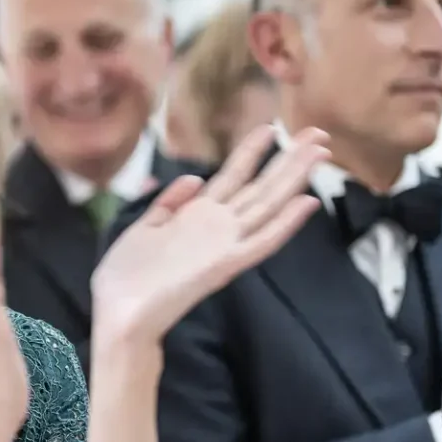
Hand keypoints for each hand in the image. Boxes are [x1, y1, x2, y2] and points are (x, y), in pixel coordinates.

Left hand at [91, 124, 329, 346]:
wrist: (119, 316)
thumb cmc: (125, 277)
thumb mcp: (143, 227)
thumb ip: (169, 202)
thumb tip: (195, 177)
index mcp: (197, 215)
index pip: (234, 175)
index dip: (253, 150)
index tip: (273, 126)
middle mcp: (218, 227)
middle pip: (261, 186)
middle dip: (290, 159)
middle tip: (320, 134)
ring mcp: (224, 245)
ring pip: (268, 205)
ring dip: (296, 178)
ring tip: (322, 152)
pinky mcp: (224, 266)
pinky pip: (261, 242)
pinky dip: (286, 224)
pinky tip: (307, 202)